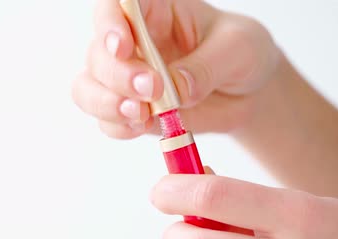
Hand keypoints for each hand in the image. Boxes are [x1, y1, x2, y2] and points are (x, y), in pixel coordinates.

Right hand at [71, 0, 280, 138]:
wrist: (248, 93)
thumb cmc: (243, 55)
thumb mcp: (239, 49)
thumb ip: (207, 65)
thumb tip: (176, 88)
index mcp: (156, 10)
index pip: (117, 6)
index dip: (110, 24)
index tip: (123, 47)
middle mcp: (133, 42)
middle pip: (98, 52)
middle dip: (118, 75)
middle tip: (152, 90)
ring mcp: (126, 78)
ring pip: (89, 87)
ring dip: (106, 104)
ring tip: (140, 116)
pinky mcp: (131, 110)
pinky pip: (107, 121)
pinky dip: (118, 127)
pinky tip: (140, 128)